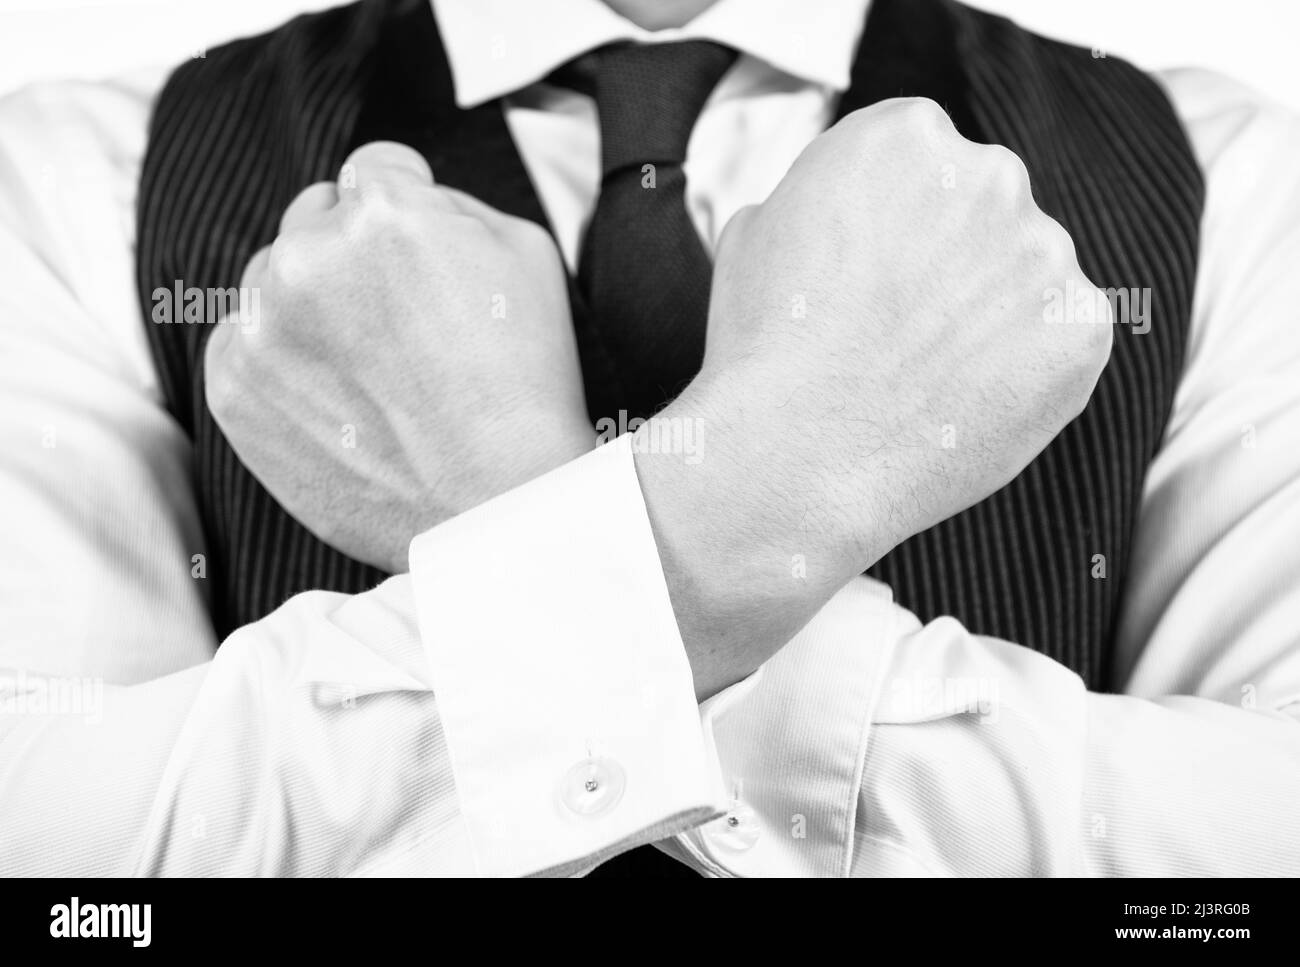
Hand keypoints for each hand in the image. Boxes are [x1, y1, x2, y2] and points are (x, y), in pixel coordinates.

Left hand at [205, 142, 591, 572]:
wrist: (497, 508)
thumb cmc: (525, 388)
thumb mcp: (527, 254)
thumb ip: (454, 201)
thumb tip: (410, 194)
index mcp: (383, 212)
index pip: (372, 169)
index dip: (408, 211)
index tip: (423, 258)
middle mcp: (308, 257)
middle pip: (314, 219)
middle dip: (353, 255)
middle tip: (403, 324)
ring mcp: (262, 326)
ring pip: (273, 280)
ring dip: (312, 306)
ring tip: (375, 371)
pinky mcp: (232, 390)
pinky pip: (242, 342)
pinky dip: (280, 361)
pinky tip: (338, 398)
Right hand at [636, 98, 1111, 696]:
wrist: (795, 456)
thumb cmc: (760, 350)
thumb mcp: (754, 234)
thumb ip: (817, 197)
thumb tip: (833, 212)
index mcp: (905, 133)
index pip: (928, 162)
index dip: (898, 228)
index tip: (873, 279)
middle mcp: (988, 172)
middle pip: (986, 210)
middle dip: (954, 261)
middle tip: (902, 335)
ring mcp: (1044, 250)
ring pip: (1028, 278)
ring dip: (992, 317)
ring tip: (926, 382)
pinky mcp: (1082, 327)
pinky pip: (1064, 342)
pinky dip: (1028, 374)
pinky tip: (966, 406)